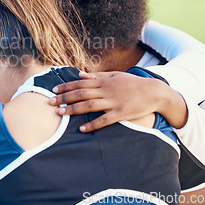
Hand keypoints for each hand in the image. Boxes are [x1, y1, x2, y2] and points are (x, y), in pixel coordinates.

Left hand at [50, 71, 172, 131]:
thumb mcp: (115, 76)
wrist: (154, 92)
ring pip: (89, 106)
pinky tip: (82, 129)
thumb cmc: (133, 84)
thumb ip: (97, 76)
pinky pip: (104, 120)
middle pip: (81, 94)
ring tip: (60, 113)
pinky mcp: (120, 114)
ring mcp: (113, 102)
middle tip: (50, 102)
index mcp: (103, 82)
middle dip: (64, 98)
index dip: (66, 87)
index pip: (80, 83)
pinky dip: (93, 125)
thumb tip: (80, 75)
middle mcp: (106, 91)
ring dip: (73, 110)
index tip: (54, 90)